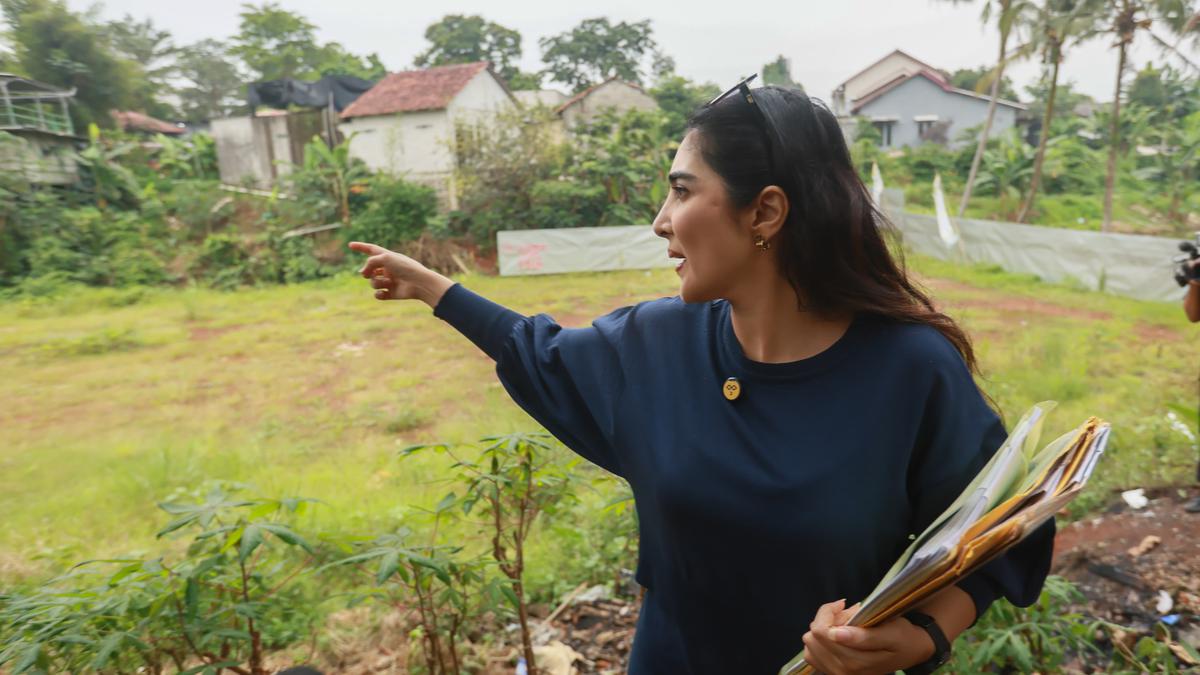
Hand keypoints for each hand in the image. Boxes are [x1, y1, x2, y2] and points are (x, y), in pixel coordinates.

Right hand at [347, 241, 451, 306]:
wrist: (420, 283)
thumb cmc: (405, 267)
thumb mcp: (386, 258)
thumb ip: (371, 262)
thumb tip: (363, 273)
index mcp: (388, 257)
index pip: (371, 250)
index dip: (360, 247)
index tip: (350, 245)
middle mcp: (387, 268)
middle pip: (368, 269)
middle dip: (367, 271)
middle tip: (368, 273)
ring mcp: (389, 281)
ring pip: (372, 282)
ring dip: (377, 282)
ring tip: (389, 282)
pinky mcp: (390, 293)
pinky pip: (377, 294)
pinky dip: (379, 294)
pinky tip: (386, 292)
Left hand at [802, 599, 934, 674]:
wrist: (911, 651)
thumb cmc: (902, 637)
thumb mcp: (890, 633)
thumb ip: (863, 636)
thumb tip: (835, 634)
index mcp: (856, 662)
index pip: (822, 631)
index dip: (829, 612)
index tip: (844, 605)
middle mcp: (843, 672)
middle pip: (813, 637)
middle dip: (827, 620)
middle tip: (847, 614)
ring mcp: (836, 674)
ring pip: (810, 644)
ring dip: (823, 630)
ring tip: (843, 625)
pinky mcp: (832, 672)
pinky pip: (811, 654)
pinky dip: (820, 641)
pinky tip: (836, 635)